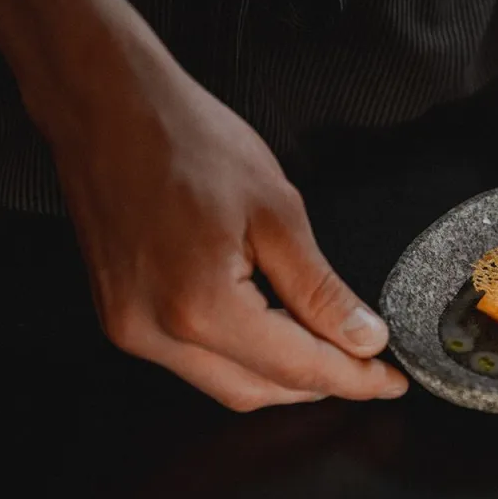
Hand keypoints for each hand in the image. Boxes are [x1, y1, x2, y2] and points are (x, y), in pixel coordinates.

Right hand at [28, 30, 408, 411]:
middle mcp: (156, 331)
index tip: (390, 379)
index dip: (353, 378)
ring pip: (223, 384)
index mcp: (200, 306)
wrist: (107, 107)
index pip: (296, 368)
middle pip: (257, 391)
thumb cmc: (184, 140)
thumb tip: (362, 338)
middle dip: (318, 383)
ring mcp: (131, 329)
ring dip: (278, 375)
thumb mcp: (276, 211)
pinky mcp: (120, 317)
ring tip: (324, 346)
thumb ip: (321, 289)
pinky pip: (191, 362)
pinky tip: (269, 330)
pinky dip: (238, 356)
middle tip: (367, 365)